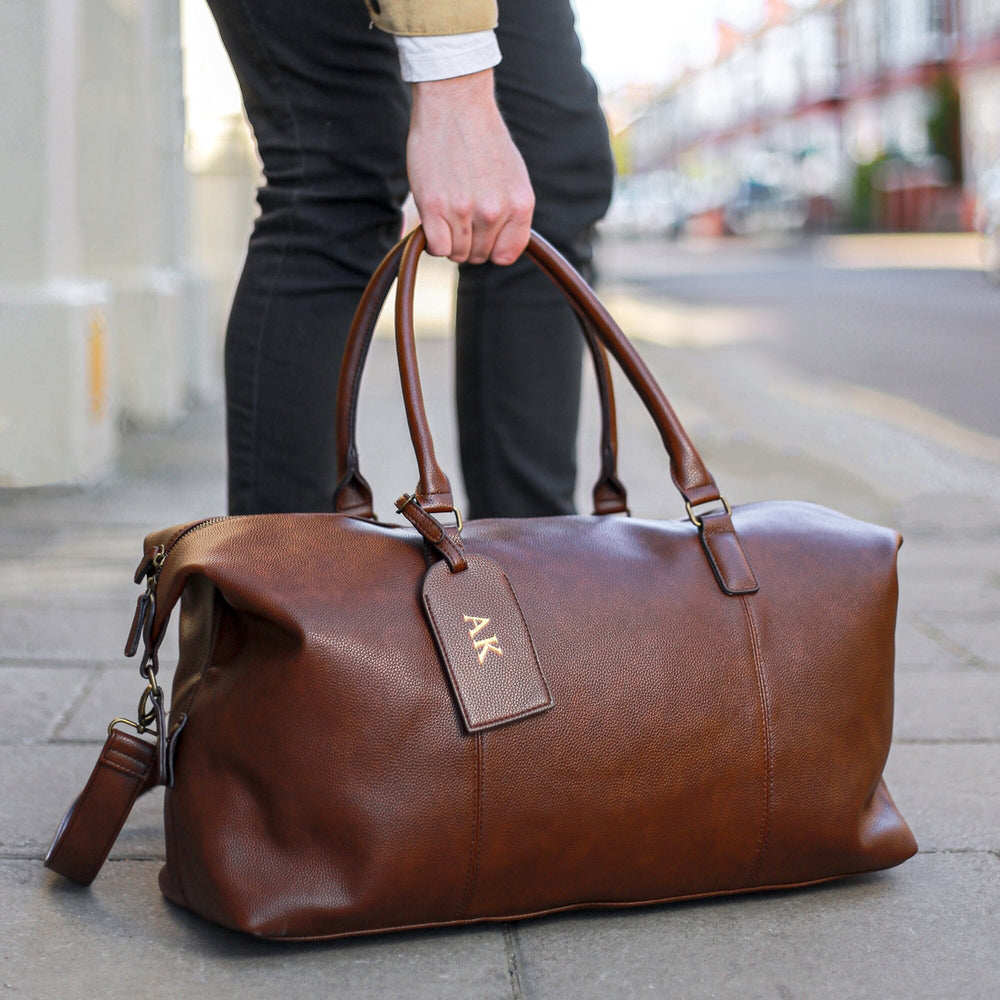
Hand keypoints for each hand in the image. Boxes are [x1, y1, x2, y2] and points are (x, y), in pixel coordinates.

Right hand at [407, 69, 533, 265]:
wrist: (455, 103)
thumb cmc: (483, 139)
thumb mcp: (513, 177)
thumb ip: (511, 214)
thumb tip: (500, 250)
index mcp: (520, 205)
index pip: (506, 255)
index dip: (492, 248)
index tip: (483, 234)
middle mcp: (494, 212)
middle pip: (479, 256)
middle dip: (469, 242)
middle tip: (460, 214)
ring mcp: (463, 210)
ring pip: (456, 254)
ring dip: (449, 239)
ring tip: (447, 211)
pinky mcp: (434, 207)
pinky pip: (437, 248)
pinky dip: (432, 240)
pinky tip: (433, 219)